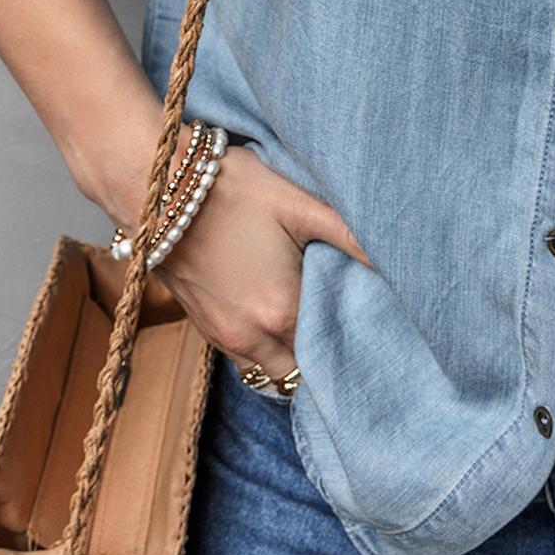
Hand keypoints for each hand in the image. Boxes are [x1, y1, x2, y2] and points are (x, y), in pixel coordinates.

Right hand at [97, 120, 369, 386]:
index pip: (332, 352)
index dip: (353, 339)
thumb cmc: (230, 189)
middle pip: (302, 370)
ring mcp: (221, 335)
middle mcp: (250, 336)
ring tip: (312, 314)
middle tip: (344, 321)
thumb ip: (351, 235)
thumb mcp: (299, 204)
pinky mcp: (201, 325)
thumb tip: (398, 258)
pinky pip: (244, 353)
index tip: (371, 324)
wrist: (155, 185)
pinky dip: (263, 342)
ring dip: (291, 351)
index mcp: (282, 312)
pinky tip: (276, 307)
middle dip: (323, 353)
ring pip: (270, 366)